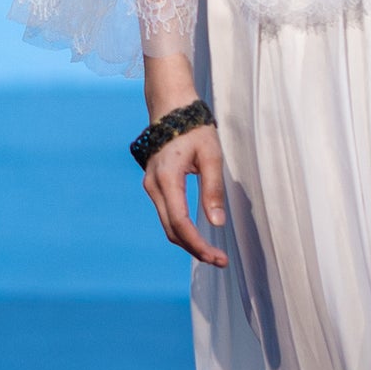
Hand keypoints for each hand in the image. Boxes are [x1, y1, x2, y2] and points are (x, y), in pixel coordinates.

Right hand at [143, 122, 227, 267]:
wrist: (171, 108)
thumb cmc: (194, 129)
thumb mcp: (211, 156)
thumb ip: (213, 190)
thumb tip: (217, 223)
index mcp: (167, 179)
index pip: (180, 222)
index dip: (197, 244)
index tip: (216, 257)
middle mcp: (154, 186)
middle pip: (172, 229)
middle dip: (194, 248)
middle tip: (219, 260)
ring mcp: (151, 186)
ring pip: (168, 224)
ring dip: (188, 242)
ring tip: (212, 253)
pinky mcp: (155, 186)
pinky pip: (167, 214)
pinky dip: (181, 229)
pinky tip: (198, 236)